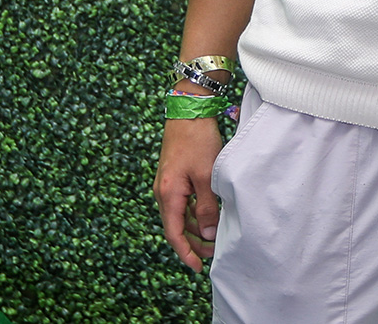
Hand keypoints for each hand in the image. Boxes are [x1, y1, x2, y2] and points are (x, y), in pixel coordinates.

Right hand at [153, 116, 223, 272]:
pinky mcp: (173, 176)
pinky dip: (193, 212)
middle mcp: (163, 191)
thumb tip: (209, 233)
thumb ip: (207, 206)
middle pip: (176, 227)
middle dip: (194, 242)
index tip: (198, 268)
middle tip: (213, 253)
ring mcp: (167, 184)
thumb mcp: (206, 175)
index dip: (186, 253)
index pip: (174, 233)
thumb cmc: (197, 140)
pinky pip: (182, 202)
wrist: (188, 110)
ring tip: (215, 235)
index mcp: (168, 194)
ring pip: (180, 215)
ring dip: (195, 227)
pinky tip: (208, 214)